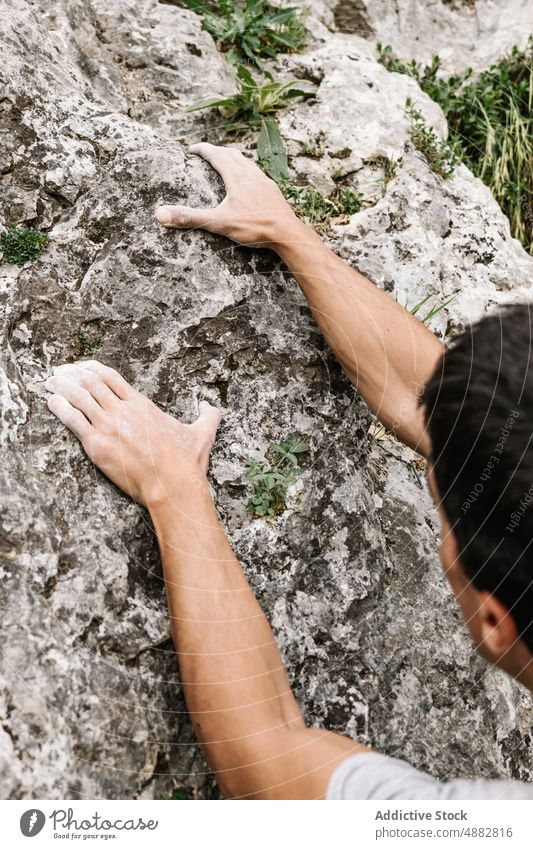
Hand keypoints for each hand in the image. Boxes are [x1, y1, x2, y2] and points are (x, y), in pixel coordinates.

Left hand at [46, 361, 220, 507]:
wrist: (173, 485)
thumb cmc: (187, 463)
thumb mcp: (202, 434)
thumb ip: (208, 416)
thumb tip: (212, 407)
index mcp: (142, 404)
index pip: (111, 377)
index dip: (92, 368)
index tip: (81, 367)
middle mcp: (123, 410)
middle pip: (90, 382)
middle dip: (71, 374)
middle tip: (59, 371)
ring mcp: (109, 426)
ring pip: (79, 397)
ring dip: (61, 387)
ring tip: (49, 382)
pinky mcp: (98, 445)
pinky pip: (73, 420)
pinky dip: (60, 408)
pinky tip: (50, 402)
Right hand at [155, 143, 301, 248]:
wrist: (288, 233)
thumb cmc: (255, 227)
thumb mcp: (218, 223)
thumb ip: (189, 218)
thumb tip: (160, 214)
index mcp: (236, 176)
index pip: (216, 154)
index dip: (203, 149)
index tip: (192, 149)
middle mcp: (250, 173)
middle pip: (231, 154)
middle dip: (217, 151)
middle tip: (206, 153)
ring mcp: (264, 181)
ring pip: (246, 162)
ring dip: (234, 158)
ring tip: (226, 163)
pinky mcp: (273, 191)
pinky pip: (257, 174)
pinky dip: (247, 171)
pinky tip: (249, 183)